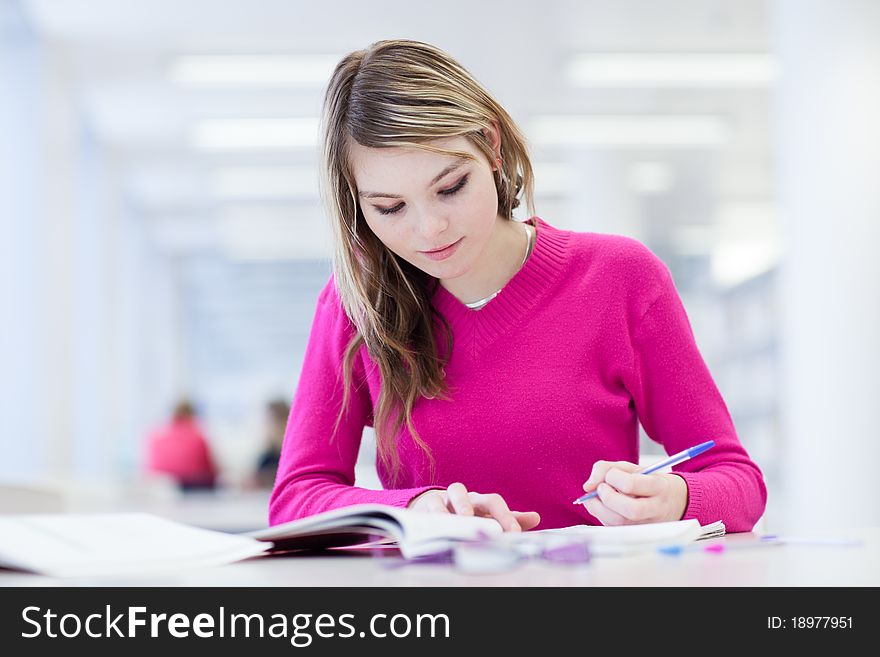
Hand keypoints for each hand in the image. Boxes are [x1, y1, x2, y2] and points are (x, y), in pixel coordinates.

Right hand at [407, 482, 540, 531]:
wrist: (427, 510)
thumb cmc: (461, 515)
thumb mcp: (483, 519)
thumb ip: (508, 519)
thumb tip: (535, 518)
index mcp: (480, 502)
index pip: (495, 503)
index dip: (506, 516)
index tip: (515, 532)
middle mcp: (465, 498)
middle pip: (479, 496)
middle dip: (491, 510)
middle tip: (497, 529)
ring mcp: (446, 499)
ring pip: (456, 491)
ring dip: (463, 504)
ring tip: (467, 519)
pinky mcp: (427, 506)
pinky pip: (432, 506)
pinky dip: (437, 514)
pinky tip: (441, 525)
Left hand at [580, 461, 687, 525]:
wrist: (674, 501)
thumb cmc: (648, 481)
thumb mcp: (632, 468)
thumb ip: (606, 469)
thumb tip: (587, 487)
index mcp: (658, 487)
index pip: (630, 484)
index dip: (612, 477)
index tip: (610, 475)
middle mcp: (655, 509)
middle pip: (629, 509)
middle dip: (607, 497)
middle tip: (601, 488)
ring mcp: (647, 524)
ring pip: (619, 522)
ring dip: (600, 508)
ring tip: (599, 496)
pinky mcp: (636, 533)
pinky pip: (613, 527)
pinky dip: (602, 515)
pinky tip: (604, 506)